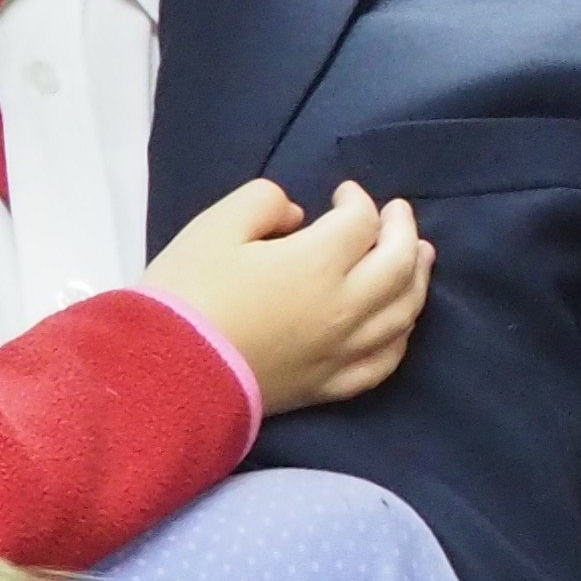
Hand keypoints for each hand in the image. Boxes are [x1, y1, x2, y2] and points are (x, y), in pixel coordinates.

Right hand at [149, 179, 433, 412]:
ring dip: (417, 279)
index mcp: (319, 264)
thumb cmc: (185, 295)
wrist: (160, 374)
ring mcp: (342, 352)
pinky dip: (400, 335)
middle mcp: (345, 308)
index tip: (343, 193)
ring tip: (420, 257)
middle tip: (398, 213)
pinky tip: (399, 323)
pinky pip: (384, 362)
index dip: (358, 200)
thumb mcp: (214, 227)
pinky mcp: (328, 387)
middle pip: (400, 264)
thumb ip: (264, 202)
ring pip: (404, 313)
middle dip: (404, 231)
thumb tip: (296, 214)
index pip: (362, 223)